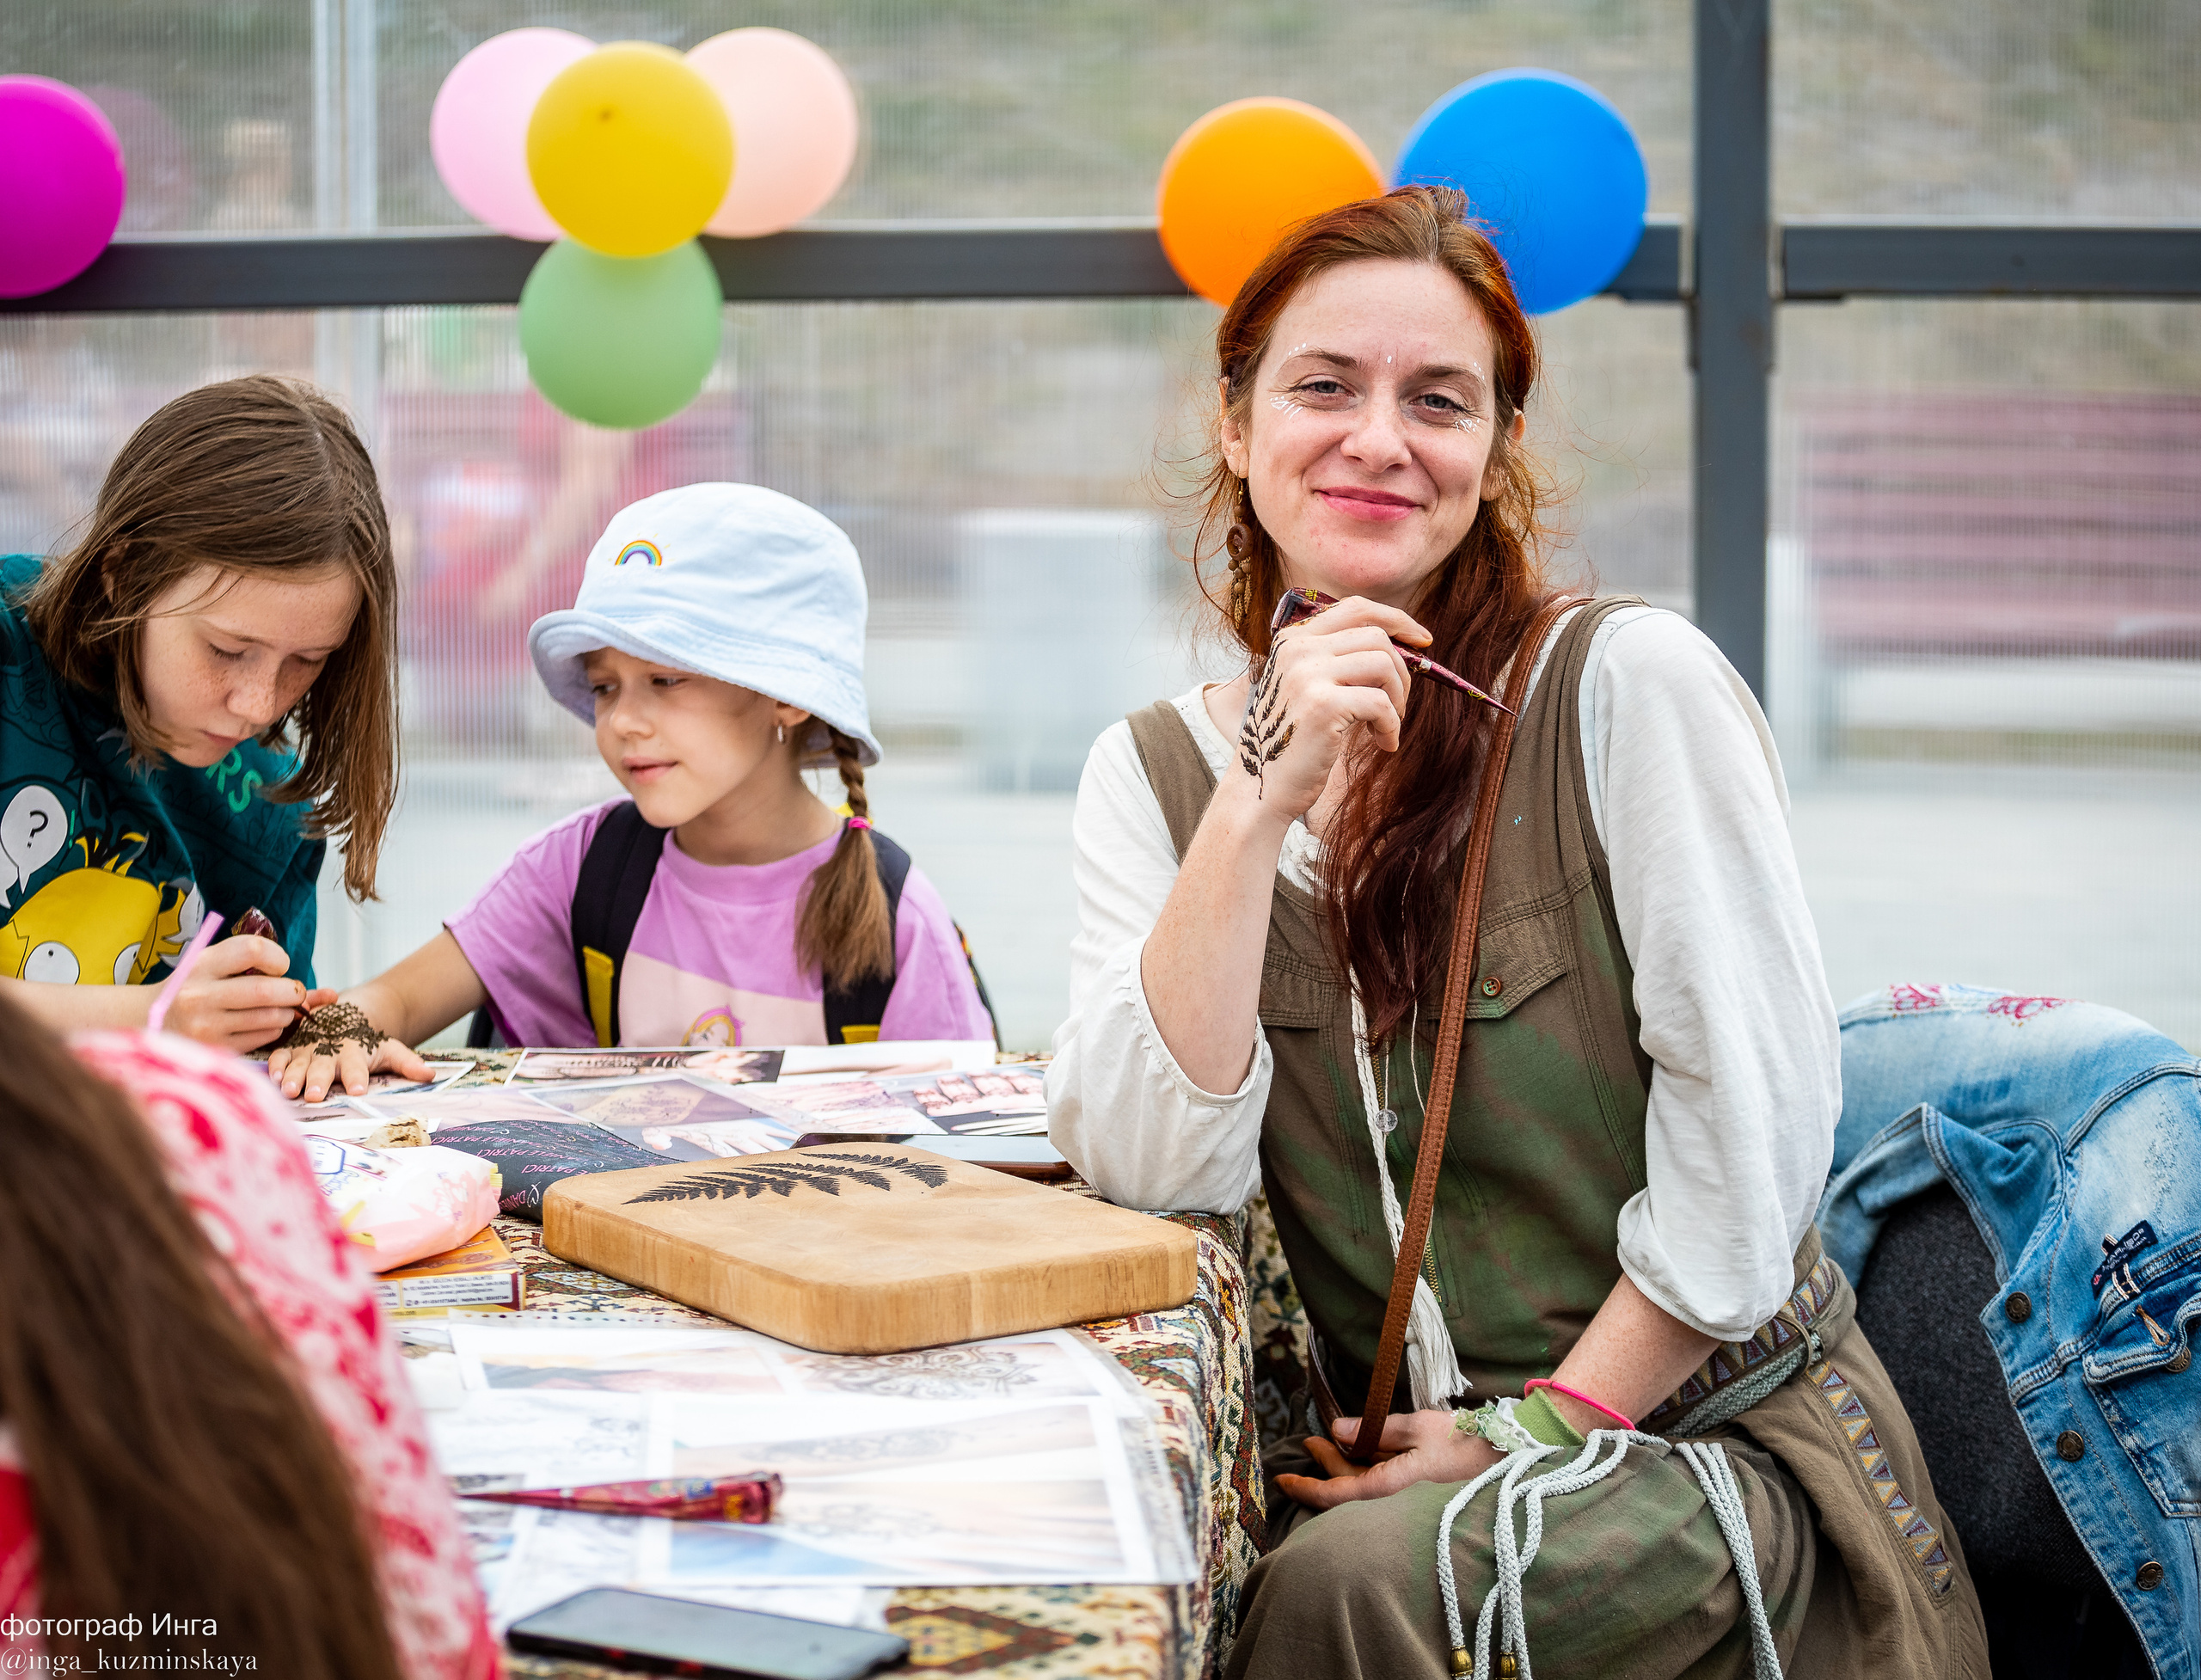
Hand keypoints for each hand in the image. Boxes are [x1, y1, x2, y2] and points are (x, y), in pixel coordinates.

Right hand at [156, 935, 311, 1052]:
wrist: (152, 1021)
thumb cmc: (196, 987)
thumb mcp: (215, 966)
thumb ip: (262, 967)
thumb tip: (331, 994)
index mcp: (200, 965)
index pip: (252, 950)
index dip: (277, 957)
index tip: (279, 965)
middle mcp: (199, 995)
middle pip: (267, 990)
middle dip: (292, 991)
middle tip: (292, 992)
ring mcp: (206, 1026)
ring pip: (271, 1017)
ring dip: (286, 1012)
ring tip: (278, 1007)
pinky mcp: (215, 1049)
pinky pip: (264, 1037)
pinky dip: (274, 1029)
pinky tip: (263, 1023)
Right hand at [266, 1000, 433, 1102]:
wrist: (345, 1015)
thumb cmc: (366, 1041)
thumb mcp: (390, 1048)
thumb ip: (408, 1062)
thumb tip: (430, 1075)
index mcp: (354, 1052)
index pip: (357, 1067)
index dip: (357, 1078)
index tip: (358, 1090)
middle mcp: (329, 1052)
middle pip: (323, 1067)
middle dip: (318, 1081)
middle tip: (315, 1095)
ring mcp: (307, 1051)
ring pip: (298, 1064)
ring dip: (292, 1077)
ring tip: (290, 1090)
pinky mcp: (290, 1050)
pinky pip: (279, 1056)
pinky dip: (274, 1066)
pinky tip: (271, 1078)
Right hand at [1230, 596, 1424, 820]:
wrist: (1260, 788)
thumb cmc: (1291, 741)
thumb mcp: (1306, 687)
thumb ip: (1337, 660)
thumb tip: (1401, 645)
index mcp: (1292, 640)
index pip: (1355, 608)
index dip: (1397, 619)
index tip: (1422, 640)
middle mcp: (1297, 650)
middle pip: (1376, 637)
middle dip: (1401, 670)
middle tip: (1398, 705)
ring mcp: (1307, 675)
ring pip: (1383, 664)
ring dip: (1398, 698)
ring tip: (1388, 726)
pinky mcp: (1322, 706)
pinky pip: (1381, 704)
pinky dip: (1392, 726)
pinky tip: (1384, 744)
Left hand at [1275, 1408, 1502, 1511]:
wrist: (1513, 1457)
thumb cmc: (1466, 1443)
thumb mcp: (1419, 1428)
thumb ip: (1376, 1430)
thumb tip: (1336, 1429)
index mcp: (1393, 1488)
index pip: (1338, 1495)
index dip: (1307, 1489)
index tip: (1283, 1479)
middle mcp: (1398, 1499)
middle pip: (1349, 1487)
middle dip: (1325, 1465)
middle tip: (1307, 1443)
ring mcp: (1409, 1495)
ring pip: (1366, 1483)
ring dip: (1345, 1463)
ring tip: (1325, 1440)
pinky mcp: (1420, 1488)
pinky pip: (1384, 1481)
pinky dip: (1367, 1465)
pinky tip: (1359, 1448)